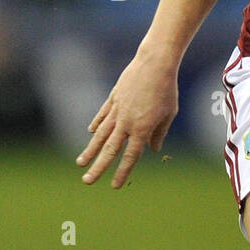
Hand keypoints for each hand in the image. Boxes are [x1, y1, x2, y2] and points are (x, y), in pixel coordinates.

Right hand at [76, 51, 178, 187]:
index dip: (122, 172)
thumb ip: (159, 133)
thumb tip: (152, 149)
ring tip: (80, 163)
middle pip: (109, 150)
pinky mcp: (113, 99)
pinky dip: (97, 125)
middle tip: (87, 181)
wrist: (154, 64)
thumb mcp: (168, 113)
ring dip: (90, 150)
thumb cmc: (166, 90)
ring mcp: (117, 110)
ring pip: (101, 135)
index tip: (114, 185)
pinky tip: (91, 134)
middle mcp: (126, 122)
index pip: (130, 156)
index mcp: (141, 129)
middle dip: (98, 167)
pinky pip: (103, 116)